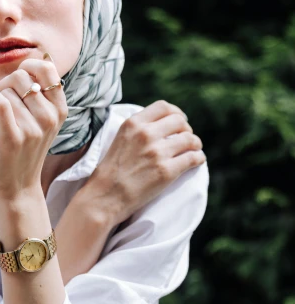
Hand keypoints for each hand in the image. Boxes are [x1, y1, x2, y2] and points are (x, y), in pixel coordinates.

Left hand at [0, 56, 67, 200]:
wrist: (17, 186)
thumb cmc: (25, 148)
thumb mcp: (43, 120)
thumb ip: (44, 91)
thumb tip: (41, 56)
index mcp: (61, 110)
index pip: (47, 68)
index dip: (27, 67)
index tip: (19, 81)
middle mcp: (50, 117)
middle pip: (21, 77)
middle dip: (6, 84)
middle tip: (6, 102)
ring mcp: (33, 128)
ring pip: (6, 90)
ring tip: (3, 118)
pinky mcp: (13, 137)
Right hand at [85, 100, 205, 227]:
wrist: (105, 196)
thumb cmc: (111, 170)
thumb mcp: (119, 138)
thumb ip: (138, 128)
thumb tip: (161, 123)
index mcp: (133, 123)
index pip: (163, 107)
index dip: (176, 112)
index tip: (179, 121)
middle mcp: (145, 134)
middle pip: (180, 121)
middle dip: (187, 129)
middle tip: (186, 139)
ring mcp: (157, 153)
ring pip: (190, 139)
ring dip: (195, 144)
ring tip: (193, 150)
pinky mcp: (166, 171)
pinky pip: (193, 158)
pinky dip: (198, 158)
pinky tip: (196, 161)